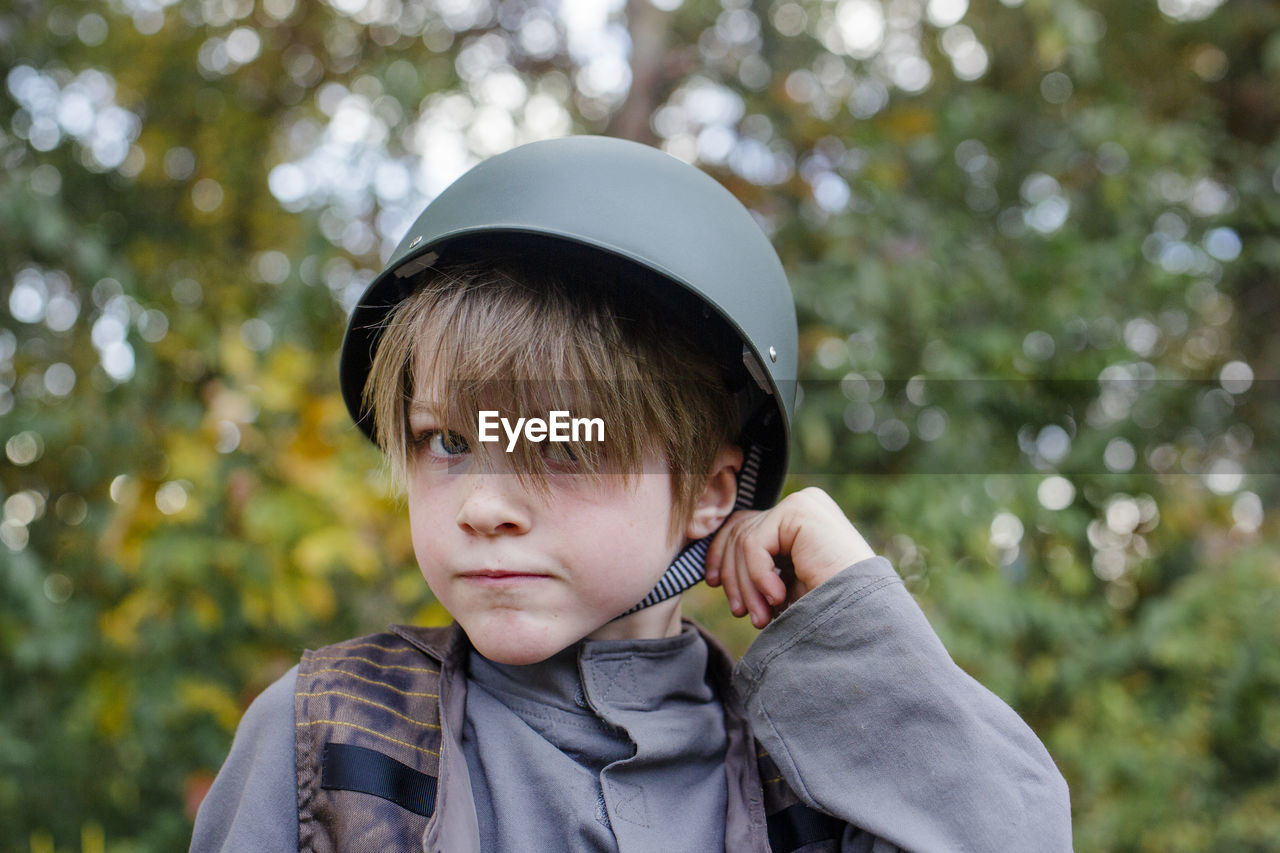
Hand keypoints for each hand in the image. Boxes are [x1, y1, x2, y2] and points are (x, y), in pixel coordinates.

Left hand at [705, 487, 874, 628]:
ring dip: (746, 586)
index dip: (721, 554)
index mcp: (800, 519)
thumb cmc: (829, 608)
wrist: (865, 617)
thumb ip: (758, 566)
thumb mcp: (785, 583)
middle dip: (732, 575)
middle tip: (739, 612)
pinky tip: (777, 599)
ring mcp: (801, 504)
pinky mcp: (799, 511)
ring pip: (742, 540)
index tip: (713, 584)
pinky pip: (753, 544)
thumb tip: (715, 569)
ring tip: (761, 617)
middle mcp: (801, 504)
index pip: (744, 524)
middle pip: (738, 530)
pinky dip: (757, 577)